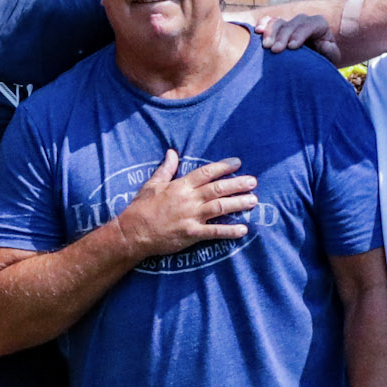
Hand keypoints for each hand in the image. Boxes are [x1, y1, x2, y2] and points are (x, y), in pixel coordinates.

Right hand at [108, 150, 256, 260]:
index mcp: (180, 186)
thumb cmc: (141, 208)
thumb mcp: (152, 184)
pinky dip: (230, 230)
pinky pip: (214, 232)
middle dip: (238, 184)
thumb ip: (166, 169)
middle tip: (253, 182)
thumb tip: (172, 152)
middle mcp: (189, 199)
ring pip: (220, 207)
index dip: (223, 167)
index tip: (237, 163)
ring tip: (253, 201)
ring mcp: (191, 217)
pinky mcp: (191, 234)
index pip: (206, 172)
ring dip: (238, 203)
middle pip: (218, 189)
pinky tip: (243, 229)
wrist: (133, 232)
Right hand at [256, 12, 338, 60]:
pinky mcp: (278, 28)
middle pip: (291, 24)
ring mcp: (289, 24)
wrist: (312, 63)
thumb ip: (330, 51)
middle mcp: (303, 21)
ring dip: (270, 33)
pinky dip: (262, 24)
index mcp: (318, 25)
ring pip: (278, 22)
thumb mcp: (332, 58)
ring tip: (265, 46)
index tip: (291, 47)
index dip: (299, 34)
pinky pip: (268, 21)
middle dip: (282, 36)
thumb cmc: (323, 60)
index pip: (309, 25)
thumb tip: (323, 44)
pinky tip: (257, 31)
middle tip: (275, 50)